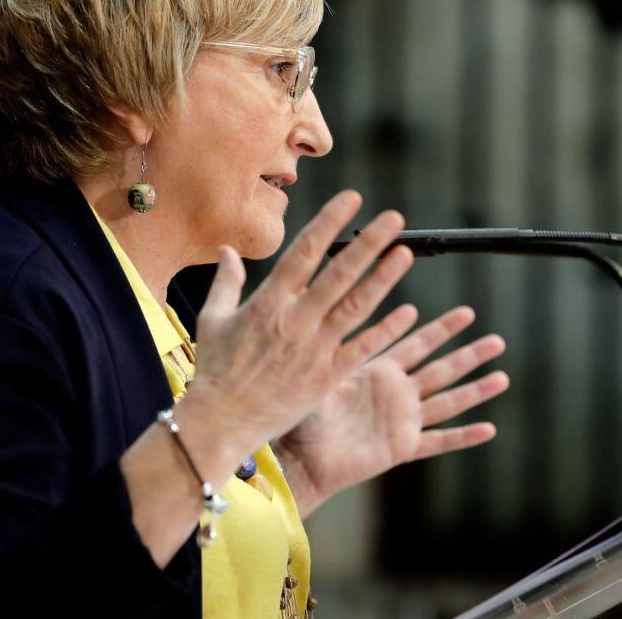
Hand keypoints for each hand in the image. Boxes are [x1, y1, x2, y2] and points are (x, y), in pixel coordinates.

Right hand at [179, 190, 419, 457]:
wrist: (220, 423)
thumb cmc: (215, 371)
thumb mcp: (213, 319)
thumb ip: (226, 282)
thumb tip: (227, 250)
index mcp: (268, 302)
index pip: (304, 252)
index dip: (329, 222)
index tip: (352, 199)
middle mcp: (295, 321)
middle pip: (339, 274)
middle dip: (368, 244)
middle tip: (394, 219)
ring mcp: (314, 349)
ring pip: (356, 307)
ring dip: (383, 279)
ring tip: (404, 254)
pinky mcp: (327, 376)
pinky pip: (362, 348)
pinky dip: (385, 330)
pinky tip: (408, 313)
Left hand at [272, 306, 508, 515]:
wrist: (299, 457)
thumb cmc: (301, 413)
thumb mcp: (322, 371)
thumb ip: (339, 345)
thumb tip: (334, 304)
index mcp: (378, 371)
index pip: (418, 343)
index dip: (442, 328)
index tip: (466, 313)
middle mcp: (396, 394)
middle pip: (443, 369)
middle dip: (470, 354)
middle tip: (498, 340)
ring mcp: (402, 421)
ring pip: (448, 401)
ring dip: (476, 390)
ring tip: (502, 377)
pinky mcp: (402, 447)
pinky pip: (438, 441)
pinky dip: (463, 436)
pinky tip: (488, 429)